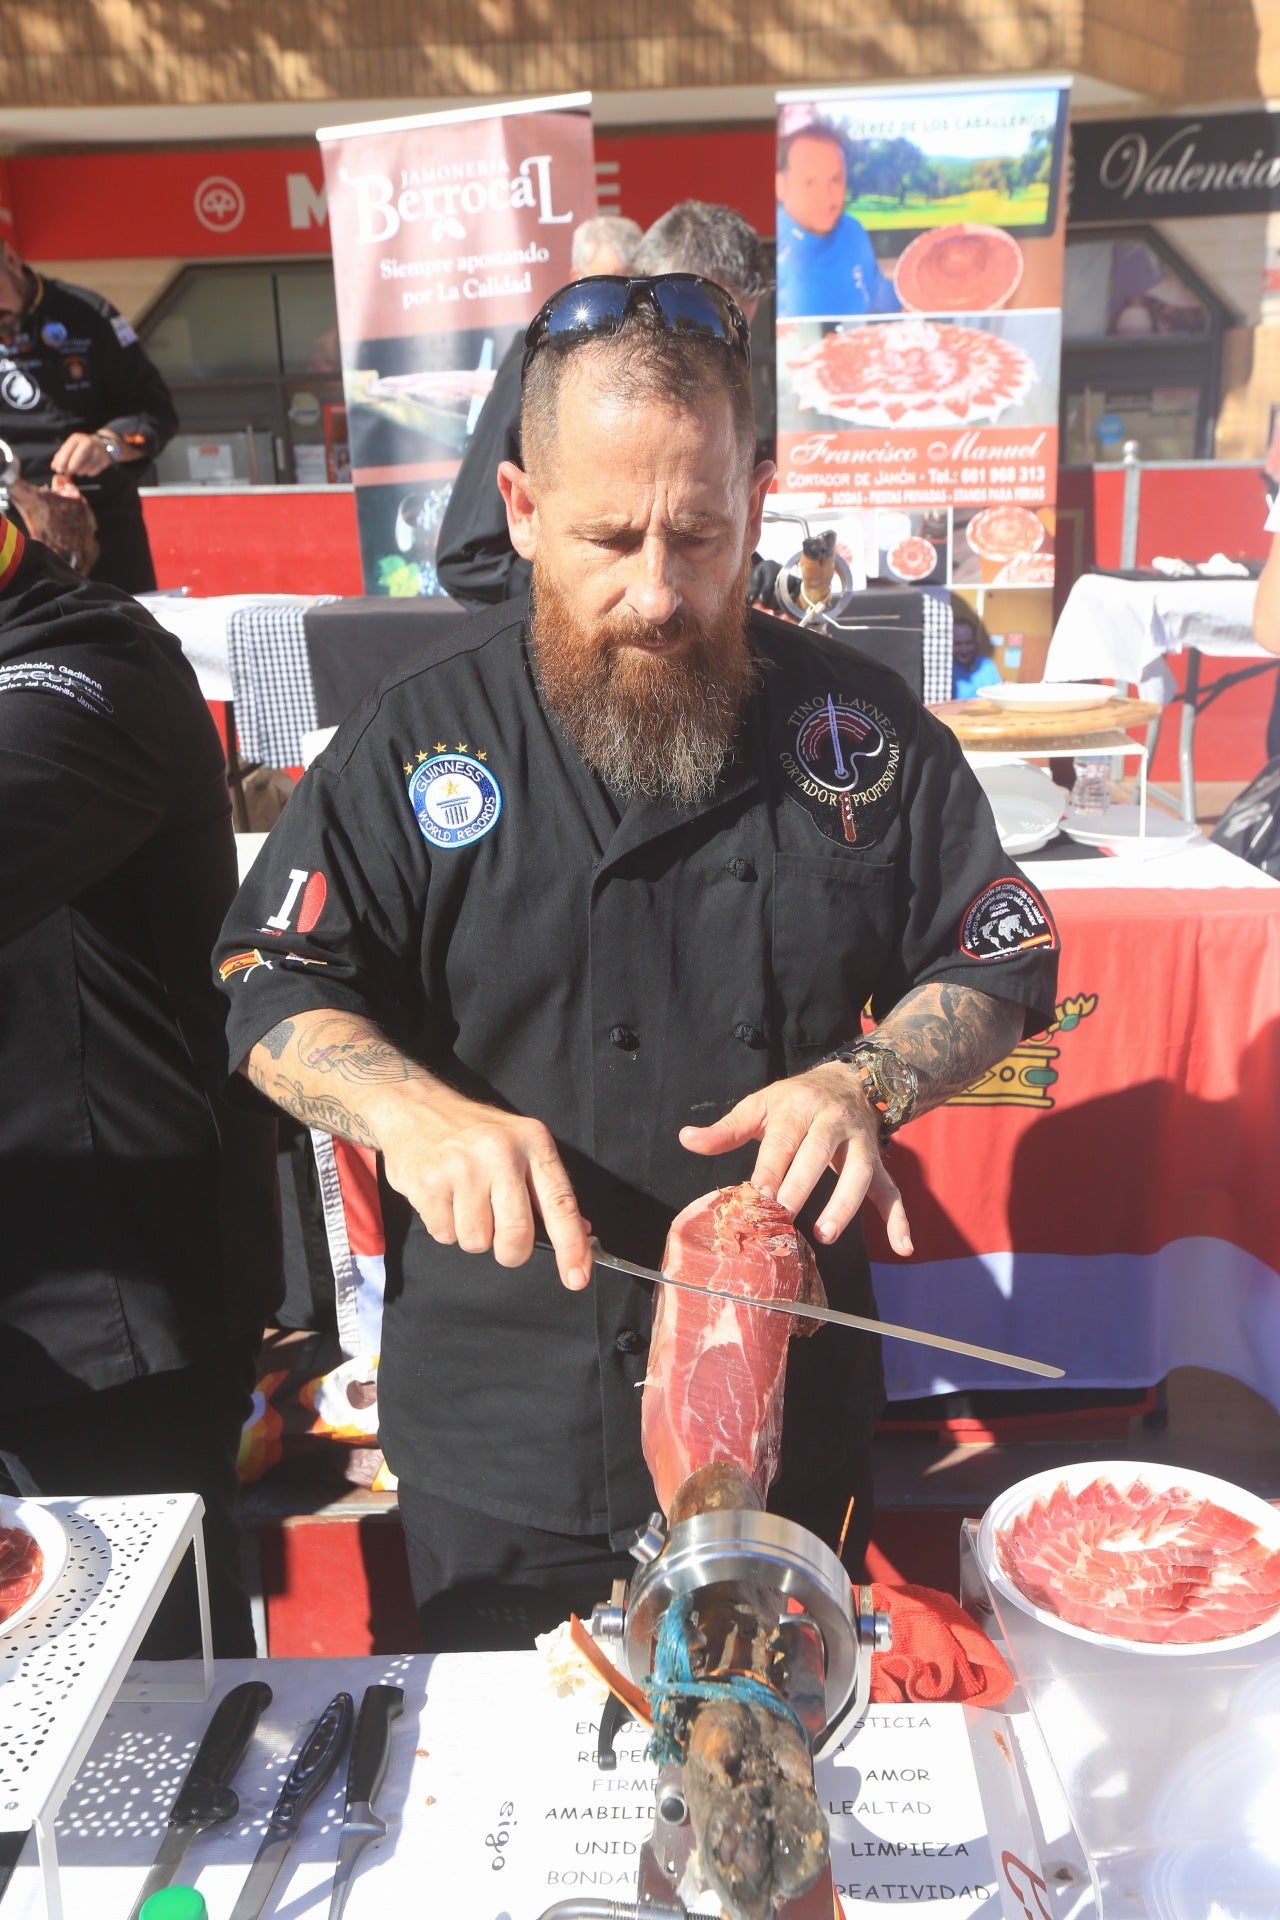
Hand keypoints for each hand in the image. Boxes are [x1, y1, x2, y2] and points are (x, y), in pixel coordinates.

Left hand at [49, 432, 113, 478]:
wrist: (102, 445)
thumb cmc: (81, 447)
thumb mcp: (70, 447)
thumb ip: (60, 456)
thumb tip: (54, 467)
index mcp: (77, 438)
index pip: (68, 449)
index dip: (62, 461)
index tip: (58, 469)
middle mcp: (89, 443)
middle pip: (79, 457)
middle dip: (72, 467)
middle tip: (68, 472)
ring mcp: (98, 451)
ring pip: (86, 466)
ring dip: (80, 471)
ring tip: (77, 470)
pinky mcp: (104, 460)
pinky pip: (93, 471)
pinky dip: (88, 473)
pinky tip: (86, 469)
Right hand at [373, 1085, 593, 1290]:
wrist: (415, 1108)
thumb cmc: (475, 1132)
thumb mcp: (520, 1144)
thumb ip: (548, 1189)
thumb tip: (581, 1234)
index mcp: (533, 1142)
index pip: (560, 1203)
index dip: (571, 1246)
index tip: (577, 1278)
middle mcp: (500, 1153)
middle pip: (516, 1235)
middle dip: (511, 1251)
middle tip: (501, 1237)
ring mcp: (462, 1168)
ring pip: (477, 1241)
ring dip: (471, 1234)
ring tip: (463, 1202)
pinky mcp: (428, 1183)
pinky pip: (445, 1235)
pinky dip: (445, 1226)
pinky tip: (442, 1198)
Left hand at [679, 1063, 913, 1255]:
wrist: (849, 1080)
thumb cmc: (795, 1100)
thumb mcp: (760, 1105)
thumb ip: (726, 1129)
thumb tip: (687, 1139)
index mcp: (799, 1108)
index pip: (784, 1141)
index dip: (772, 1168)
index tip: (758, 1196)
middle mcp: (833, 1123)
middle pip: (819, 1154)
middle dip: (802, 1184)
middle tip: (784, 1215)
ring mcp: (860, 1144)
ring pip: (860, 1173)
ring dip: (845, 1203)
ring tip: (825, 1234)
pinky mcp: (879, 1162)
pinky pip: (892, 1190)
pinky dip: (899, 1219)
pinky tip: (902, 1247)